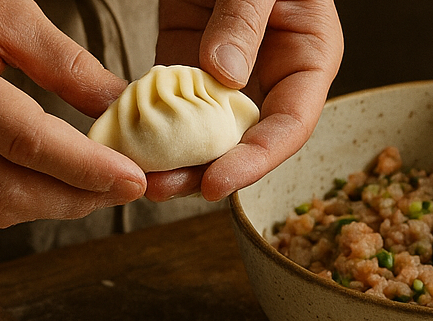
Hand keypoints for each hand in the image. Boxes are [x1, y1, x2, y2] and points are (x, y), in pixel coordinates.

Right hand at [0, 0, 146, 226]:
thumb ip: (69, 67)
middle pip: (4, 189)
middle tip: (124, 189)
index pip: (23, 141)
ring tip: (96, 187)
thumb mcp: (11, 11)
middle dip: (74, 198)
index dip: (84, 168)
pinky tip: (53, 183)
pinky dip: (21, 199)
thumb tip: (123, 113)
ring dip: (51, 205)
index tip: (133, 178)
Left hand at [149, 0, 342, 201]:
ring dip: (171, 160)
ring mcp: (224, 80)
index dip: (255, 161)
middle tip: (162, 188)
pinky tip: (126, 144)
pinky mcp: (185, 68)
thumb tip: (225, 76)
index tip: (217, 182)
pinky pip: (169, 108)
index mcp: (306, 62)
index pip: (288, 128)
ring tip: (139, 177)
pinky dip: (149, 129)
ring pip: (202, 136)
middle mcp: (267, 81)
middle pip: (241, 144)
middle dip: (202, 172)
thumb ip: (246, 20)